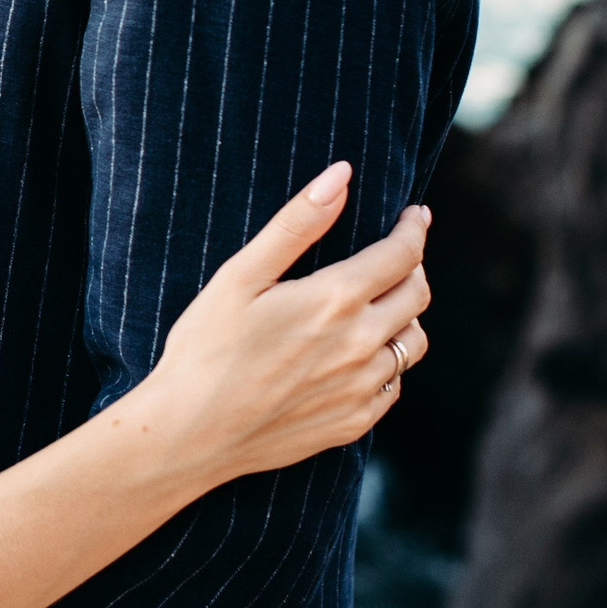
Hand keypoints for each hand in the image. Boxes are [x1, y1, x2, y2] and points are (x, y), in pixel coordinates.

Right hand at [152, 162, 429, 483]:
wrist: (189, 433)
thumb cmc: (205, 346)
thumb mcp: (241, 275)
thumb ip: (297, 222)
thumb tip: (341, 174)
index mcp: (336, 300)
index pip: (403, 254)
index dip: (414, 228)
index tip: (415, 215)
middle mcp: (362, 345)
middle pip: (418, 294)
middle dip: (413, 266)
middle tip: (395, 255)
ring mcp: (362, 389)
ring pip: (413, 342)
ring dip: (404, 316)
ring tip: (378, 305)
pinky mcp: (354, 422)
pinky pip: (394, 385)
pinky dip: (386, 361)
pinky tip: (357, 355)